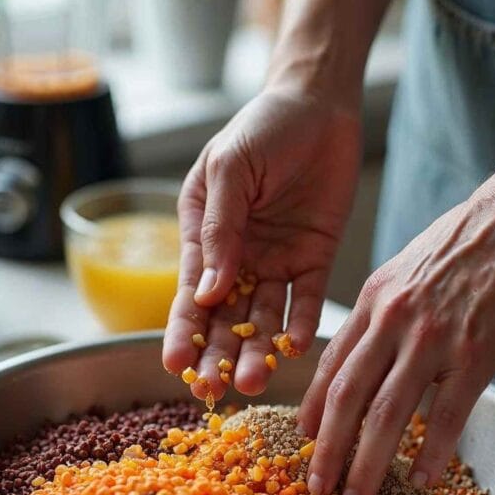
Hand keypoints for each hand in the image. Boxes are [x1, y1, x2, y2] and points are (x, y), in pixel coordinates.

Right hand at [163, 87, 361, 399]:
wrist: (319, 104)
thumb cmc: (261, 126)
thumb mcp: (230, 169)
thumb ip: (220, 229)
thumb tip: (206, 291)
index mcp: (203, 236)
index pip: (189, 293)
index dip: (181, 332)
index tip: (175, 366)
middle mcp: (237, 257)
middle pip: (224, 318)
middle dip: (218, 354)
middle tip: (216, 390)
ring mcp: (276, 261)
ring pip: (263, 317)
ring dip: (258, 349)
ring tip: (256, 379)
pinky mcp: (314, 259)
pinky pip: (306, 299)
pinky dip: (302, 323)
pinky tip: (297, 346)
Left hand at [298, 164, 494, 494]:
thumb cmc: (471, 236)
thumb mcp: (409, 265)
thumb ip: (388, 310)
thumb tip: (377, 352)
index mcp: (374, 298)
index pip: (331, 363)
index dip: (314, 408)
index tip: (305, 438)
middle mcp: (393, 319)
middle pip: (345, 396)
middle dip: (327, 448)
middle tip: (317, 485)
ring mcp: (433, 337)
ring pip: (386, 414)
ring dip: (367, 463)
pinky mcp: (477, 352)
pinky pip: (446, 416)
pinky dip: (431, 454)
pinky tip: (423, 479)